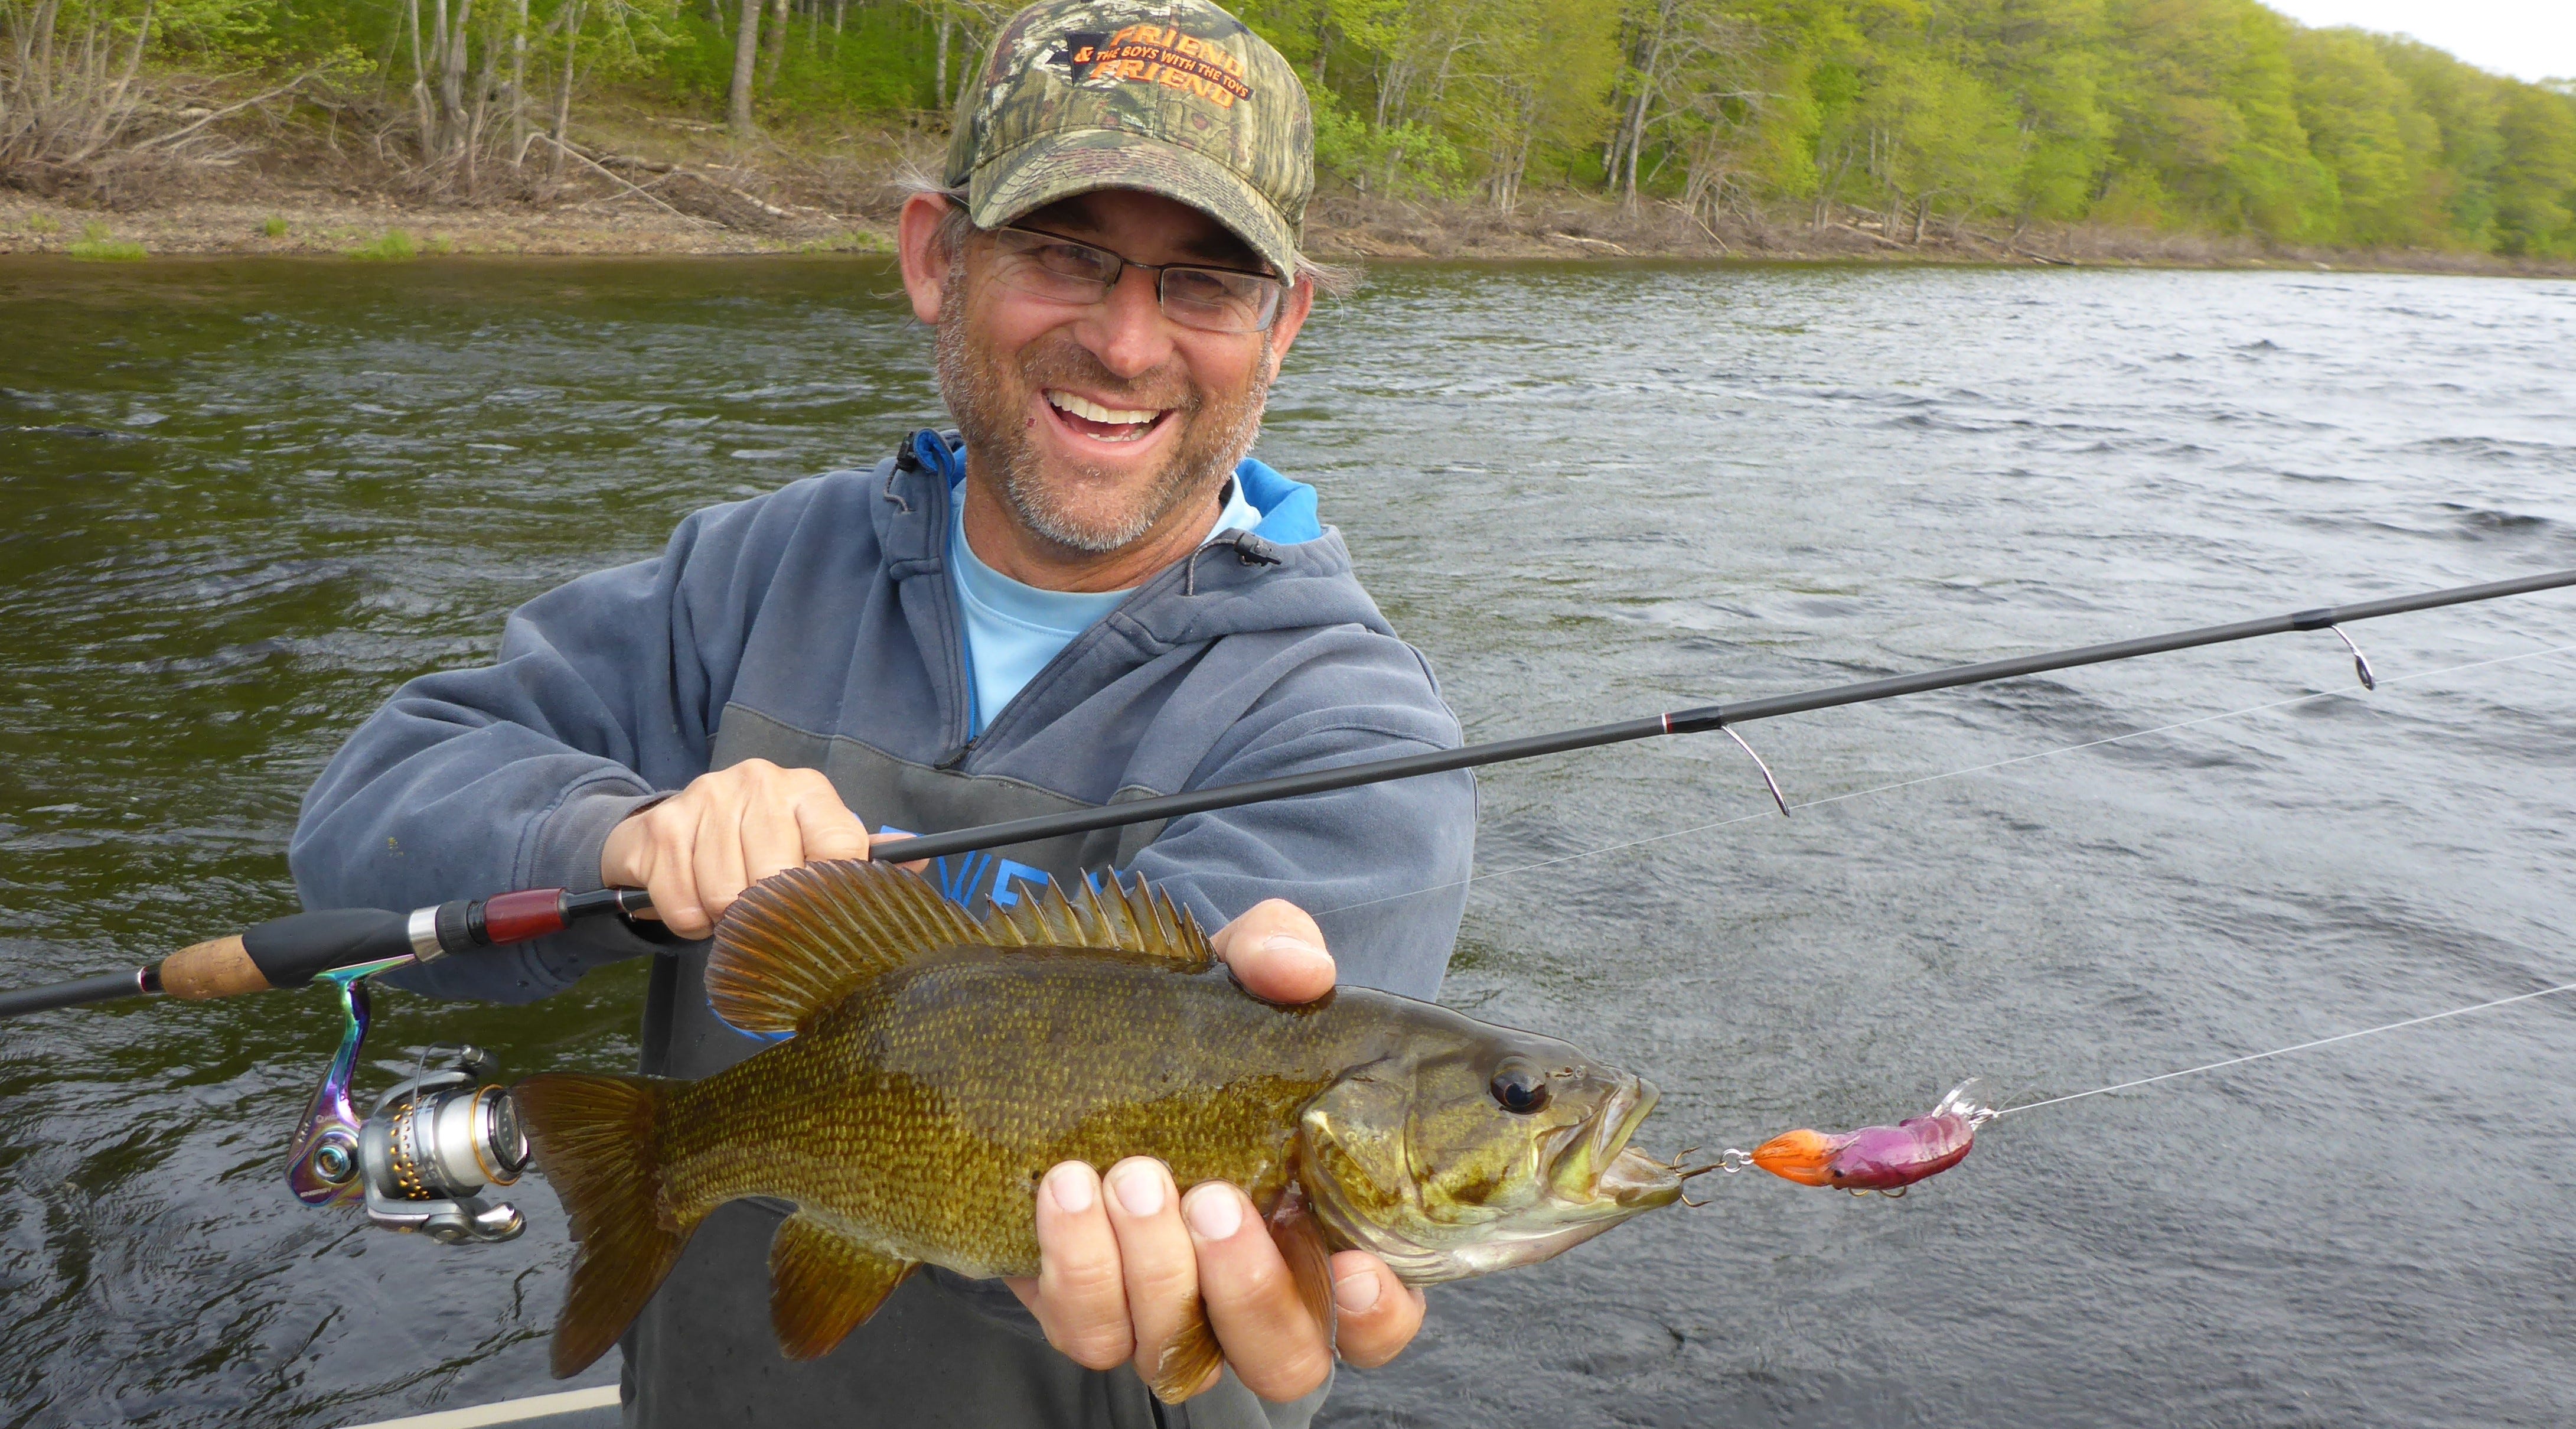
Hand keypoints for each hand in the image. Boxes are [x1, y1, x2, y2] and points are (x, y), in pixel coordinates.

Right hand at [600, 759, 895, 937]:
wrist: (667, 832)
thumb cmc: (756, 844)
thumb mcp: (813, 842)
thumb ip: (861, 854)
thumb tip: (921, 858)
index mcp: (807, 789)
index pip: (839, 848)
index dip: (829, 893)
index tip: (817, 909)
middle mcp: (759, 782)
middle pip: (778, 880)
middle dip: (770, 913)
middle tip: (762, 913)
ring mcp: (707, 798)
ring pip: (726, 897)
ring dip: (726, 920)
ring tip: (728, 905)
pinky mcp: (662, 826)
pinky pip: (684, 906)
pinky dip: (689, 921)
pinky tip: (695, 901)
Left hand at [1005, 901, 1427, 1399]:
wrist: (1078, 1043)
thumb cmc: (1197, 1025)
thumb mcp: (1238, 972)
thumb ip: (1277, 953)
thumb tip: (1298, 968)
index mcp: (1322, 1231)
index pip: (1380, 1319)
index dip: (1377, 1312)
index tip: (1353, 1265)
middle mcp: (1251, 1292)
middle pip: (1282, 1359)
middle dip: (1247, 1288)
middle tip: (1214, 1196)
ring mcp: (1167, 1309)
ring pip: (1177, 1354)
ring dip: (1155, 1271)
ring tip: (1129, 1173)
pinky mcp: (1085, 1305)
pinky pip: (1086, 1327)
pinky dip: (1077, 1264)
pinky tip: (1063, 1186)